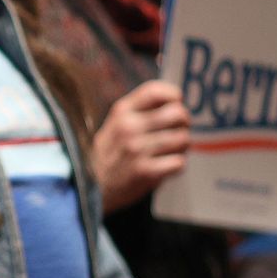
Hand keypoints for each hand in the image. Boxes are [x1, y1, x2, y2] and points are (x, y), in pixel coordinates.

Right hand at [93, 81, 189, 213]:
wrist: (93, 186)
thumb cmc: (110, 152)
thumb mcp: (115, 123)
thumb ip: (139, 110)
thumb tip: (176, 101)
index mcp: (121, 111)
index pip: (155, 91)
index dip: (173, 96)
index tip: (175, 104)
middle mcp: (129, 127)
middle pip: (177, 113)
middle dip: (183, 123)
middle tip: (176, 131)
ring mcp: (137, 150)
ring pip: (182, 139)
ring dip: (181, 147)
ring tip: (169, 151)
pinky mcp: (145, 172)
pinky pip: (179, 163)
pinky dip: (176, 165)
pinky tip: (165, 166)